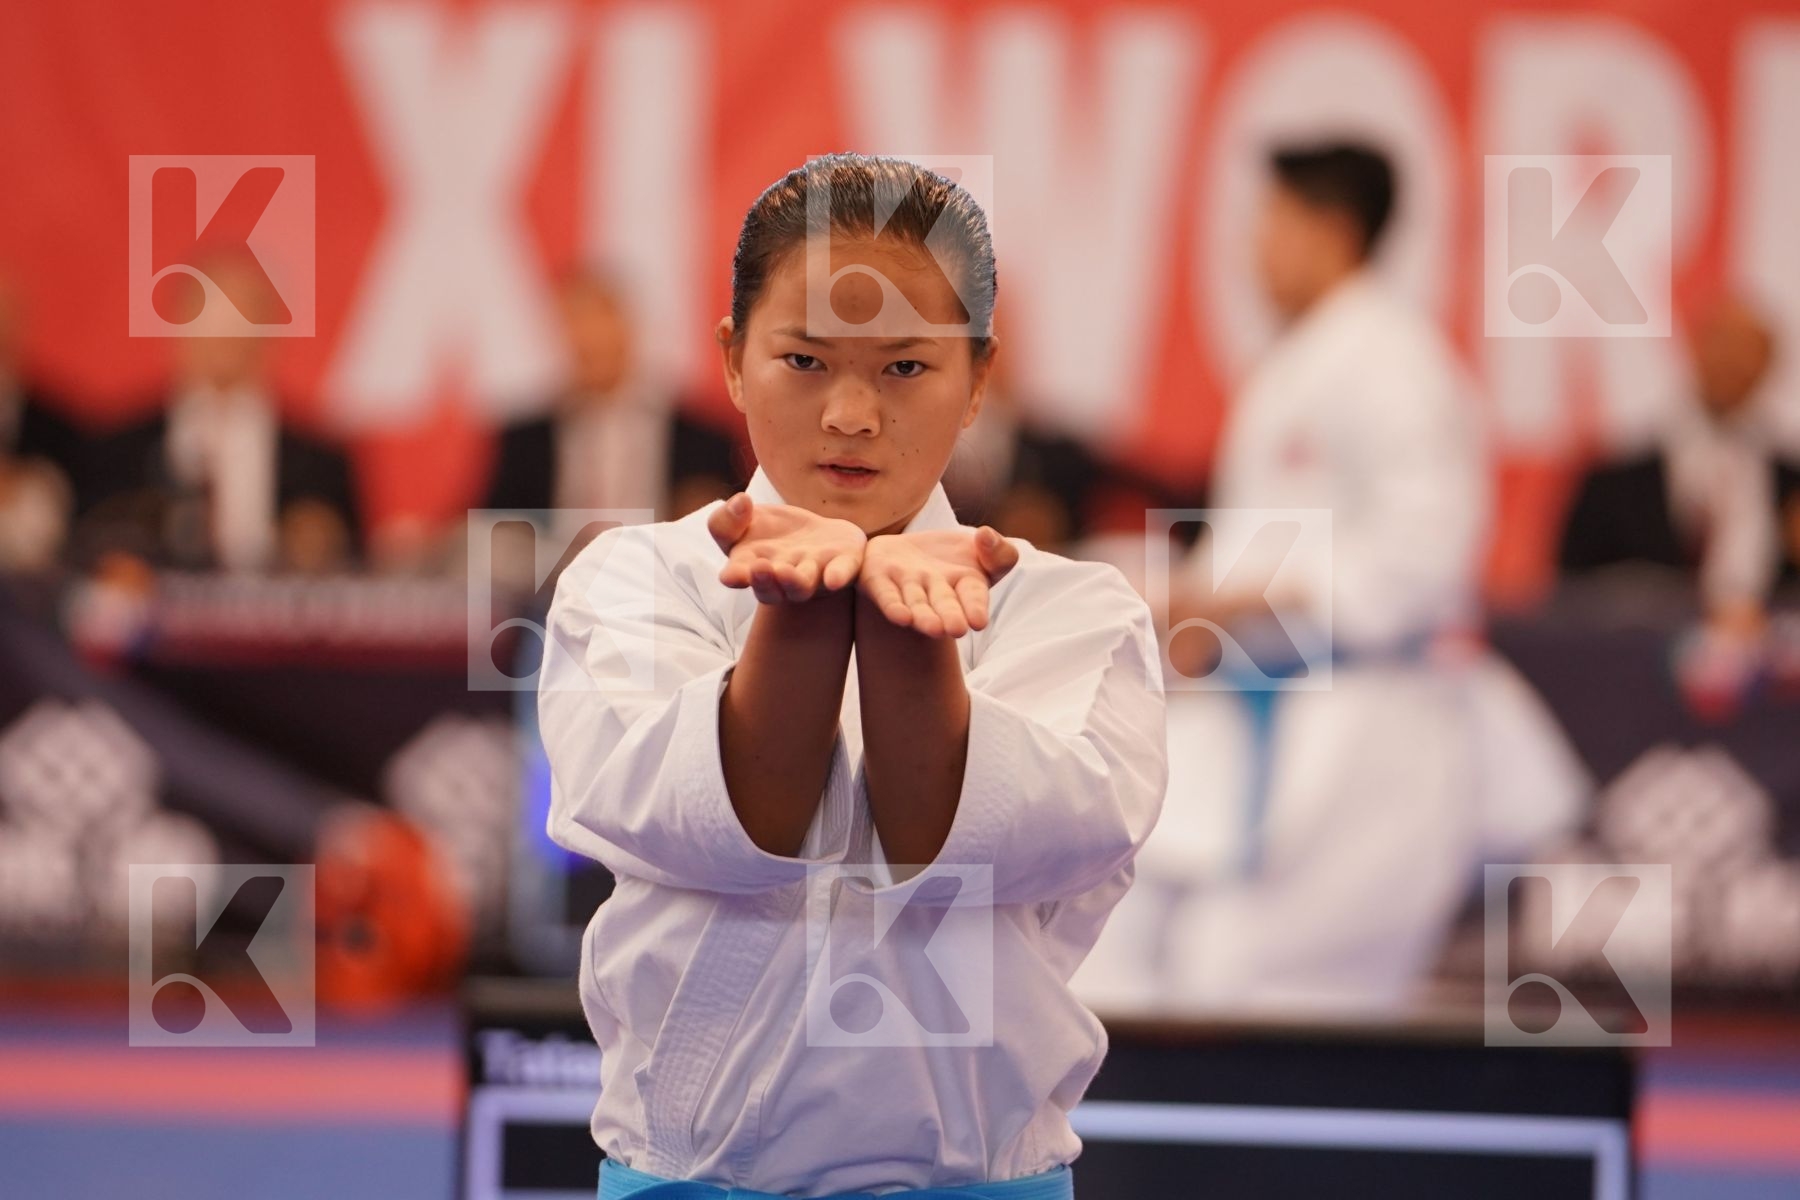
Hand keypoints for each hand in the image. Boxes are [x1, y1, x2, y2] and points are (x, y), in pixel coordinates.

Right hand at [708, 492, 866, 602]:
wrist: (819, 536)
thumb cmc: (773, 533)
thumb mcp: (743, 520)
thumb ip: (726, 519)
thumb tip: (741, 501)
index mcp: (752, 568)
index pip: (739, 576)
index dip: (735, 577)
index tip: (731, 574)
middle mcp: (782, 579)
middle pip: (771, 590)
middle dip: (765, 582)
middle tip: (759, 568)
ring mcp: (814, 574)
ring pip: (803, 586)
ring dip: (794, 582)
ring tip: (784, 571)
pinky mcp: (843, 564)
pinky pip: (842, 573)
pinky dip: (837, 576)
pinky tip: (833, 579)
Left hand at [858, 526, 1018, 637]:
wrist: (906, 554)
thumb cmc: (951, 559)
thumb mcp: (985, 550)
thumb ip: (999, 551)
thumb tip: (985, 535)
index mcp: (965, 587)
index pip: (974, 596)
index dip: (976, 608)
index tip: (979, 621)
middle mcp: (936, 591)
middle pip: (944, 604)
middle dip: (949, 616)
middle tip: (954, 629)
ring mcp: (907, 586)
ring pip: (916, 602)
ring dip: (923, 616)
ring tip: (930, 627)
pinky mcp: (878, 578)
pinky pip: (885, 593)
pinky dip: (892, 604)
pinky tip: (899, 616)